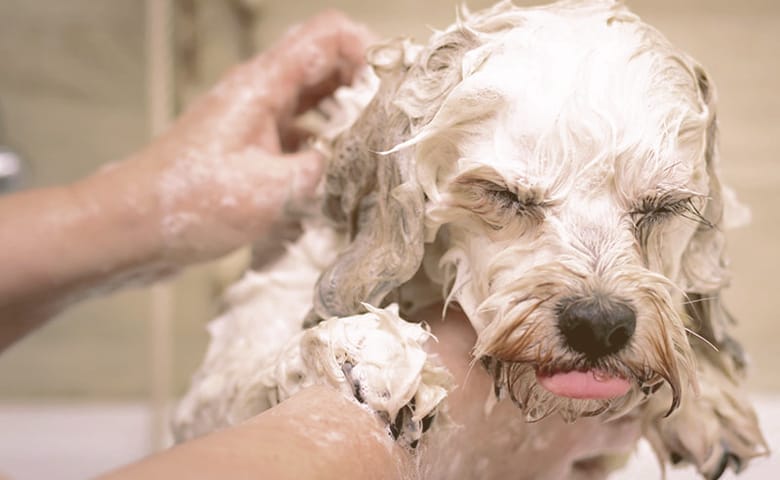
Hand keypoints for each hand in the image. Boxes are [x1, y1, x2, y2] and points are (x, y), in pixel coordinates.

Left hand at [0, 12, 373, 348]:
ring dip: (344, 119)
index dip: (365, 48)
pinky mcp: (250, 150)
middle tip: (394, 122)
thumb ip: (318, 171)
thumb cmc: (193, 203)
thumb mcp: (268, 191)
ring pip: (313, 103)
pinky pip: (298, 136)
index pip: (325, 37)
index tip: (393, 85)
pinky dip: (322, 147)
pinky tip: (338, 177)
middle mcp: (261, 94)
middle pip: (324, 67)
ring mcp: (255, 122)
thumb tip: (348, 163)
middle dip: (363, 85)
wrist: (133, 227)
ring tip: (375, 150)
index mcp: (263, 86)